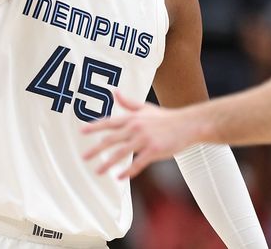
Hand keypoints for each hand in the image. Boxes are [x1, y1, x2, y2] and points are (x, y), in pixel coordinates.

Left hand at [82, 91, 199, 178]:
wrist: (188, 124)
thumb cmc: (166, 117)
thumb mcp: (146, 108)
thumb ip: (128, 103)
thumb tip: (114, 92)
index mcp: (133, 118)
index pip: (110, 122)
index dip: (95, 126)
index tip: (82, 131)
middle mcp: (136, 127)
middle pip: (111, 139)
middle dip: (96, 149)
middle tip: (84, 157)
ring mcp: (145, 139)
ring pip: (122, 153)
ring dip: (108, 163)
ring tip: (98, 171)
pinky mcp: (154, 150)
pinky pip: (138, 163)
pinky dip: (128, 171)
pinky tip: (119, 177)